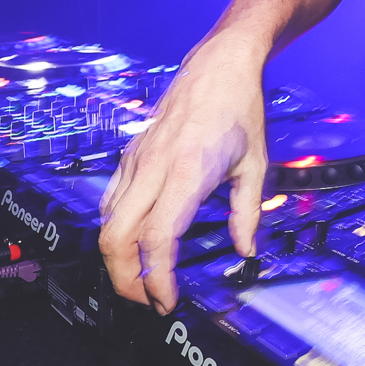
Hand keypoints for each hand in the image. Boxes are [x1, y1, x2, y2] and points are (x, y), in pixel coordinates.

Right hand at [98, 34, 268, 314]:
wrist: (219, 64)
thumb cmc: (240, 109)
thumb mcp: (257, 165)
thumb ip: (248, 213)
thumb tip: (245, 251)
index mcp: (187, 173)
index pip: (157, 238)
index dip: (156, 278)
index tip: (167, 301)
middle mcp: (154, 168)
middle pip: (117, 237)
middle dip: (125, 279)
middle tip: (149, 301)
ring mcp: (137, 160)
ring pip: (107, 221)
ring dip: (118, 259)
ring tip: (142, 281)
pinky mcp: (131, 155)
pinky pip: (110, 201)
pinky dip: (115, 230)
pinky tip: (133, 245)